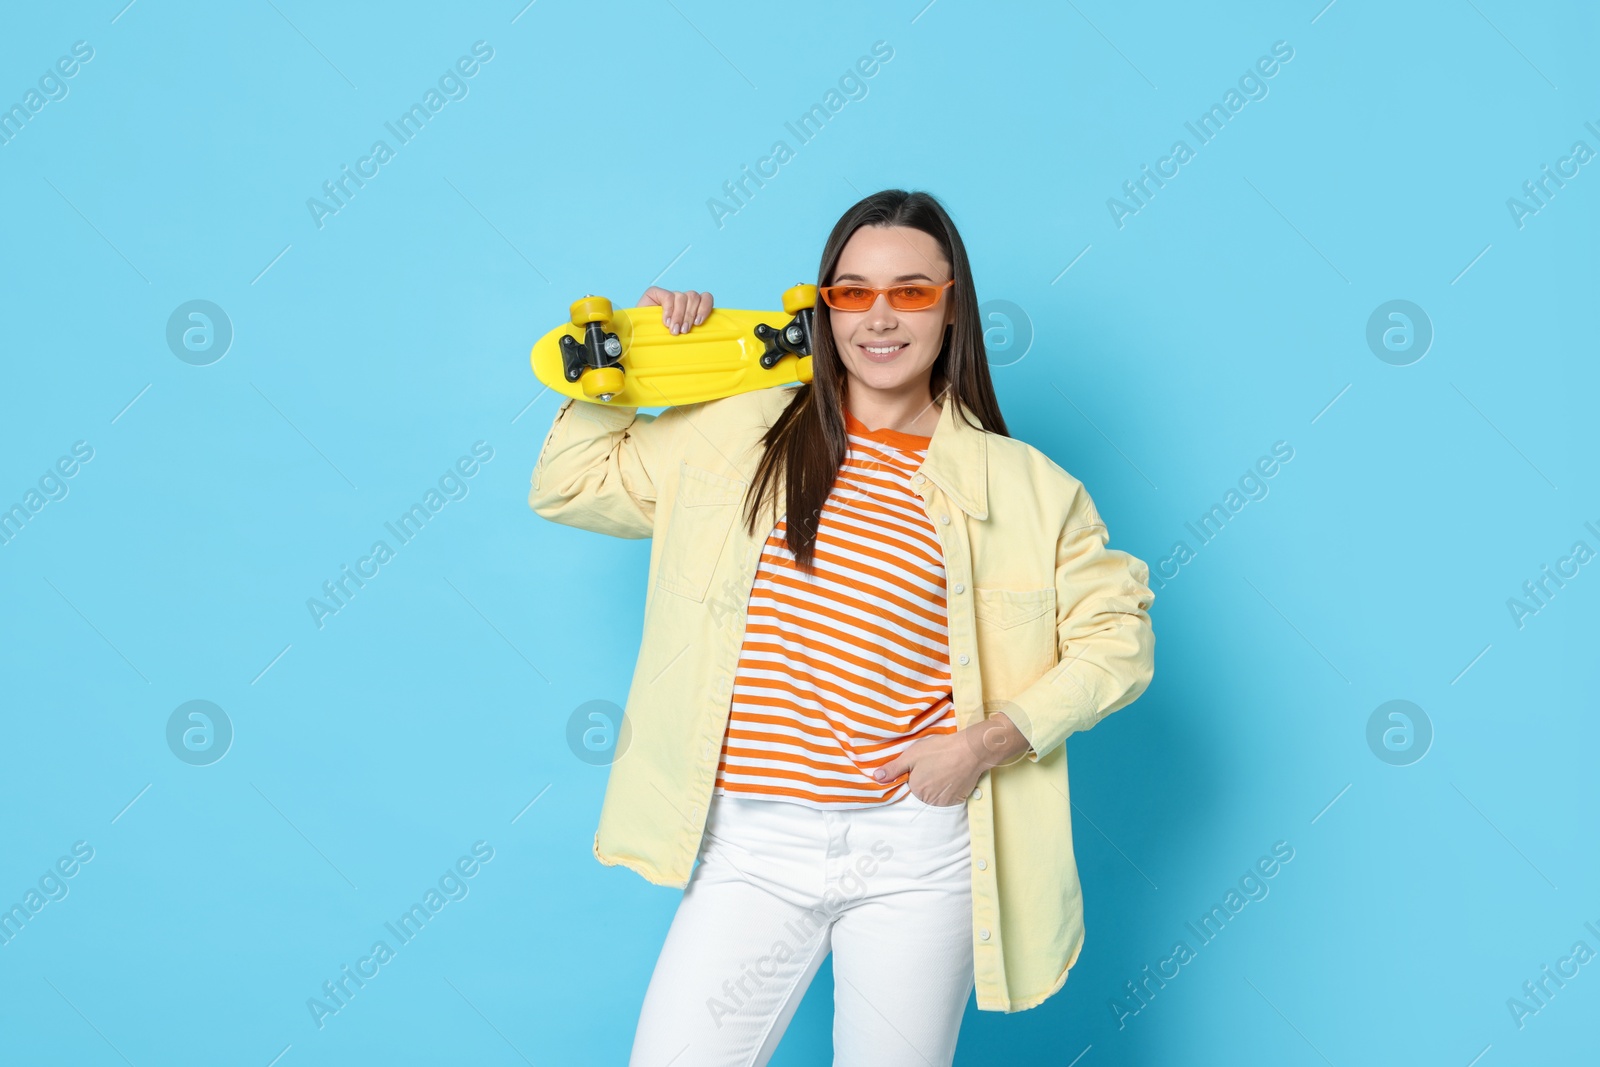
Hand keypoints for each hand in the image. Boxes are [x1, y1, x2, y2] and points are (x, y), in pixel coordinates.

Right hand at [637, 286, 713, 334]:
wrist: (638, 338)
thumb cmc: (662, 340)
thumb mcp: (682, 336)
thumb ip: (694, 331)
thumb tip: (706, 335)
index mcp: (692, 307)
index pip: (705, 298)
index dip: (705, 308)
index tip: (698, 323)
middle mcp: (682, 300)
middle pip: (694, 297)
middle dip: (689, 316)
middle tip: (683, 331)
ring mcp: (669, 296)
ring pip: (682, 297)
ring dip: (679, 315)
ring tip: (674, 330)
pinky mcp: (655, 293)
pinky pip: (667, 296)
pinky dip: (668, 310)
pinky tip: (665, 321)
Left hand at [870, 712, 1033, 804]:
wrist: (971, 750)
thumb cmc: (940, 749)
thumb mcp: (912, 754)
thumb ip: (893, 768)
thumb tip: (876, 778)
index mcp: (916, 788)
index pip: (912, 782)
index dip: (917, 770)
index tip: (926, 761)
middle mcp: (930, 799)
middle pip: (924, 790)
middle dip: (928, 778)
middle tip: (937, 762)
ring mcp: (946, 801)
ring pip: (937, 793)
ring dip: (940, 783)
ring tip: (946, 767)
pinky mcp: (959, 799)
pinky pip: (950, 795)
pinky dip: (951, 787)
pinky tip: (955, 774)